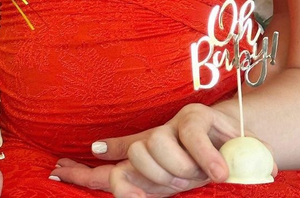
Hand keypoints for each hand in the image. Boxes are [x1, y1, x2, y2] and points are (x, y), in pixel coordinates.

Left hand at [51, 103, 274, 197]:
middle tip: (182, 181)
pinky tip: (214, 170)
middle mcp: (156, 136)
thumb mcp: (170, 182)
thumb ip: (136, 179)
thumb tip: (107, 169)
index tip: (58, 171)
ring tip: (199, 173)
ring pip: (157, 146)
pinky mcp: (197, 117)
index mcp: (146, 158)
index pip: (110, 166)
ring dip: (180, 169)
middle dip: (157, 177)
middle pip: (135, 154)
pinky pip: (194, 140)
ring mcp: (174, 124)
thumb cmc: (205, 167)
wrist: (241, 148)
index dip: (82, 173)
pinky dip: (204, 158)